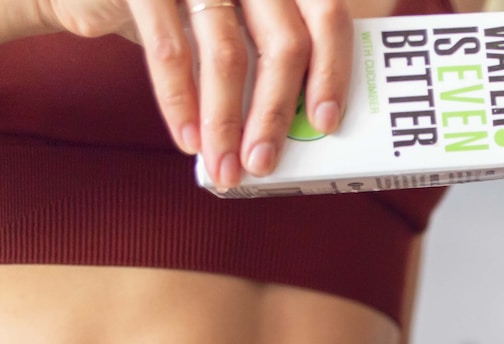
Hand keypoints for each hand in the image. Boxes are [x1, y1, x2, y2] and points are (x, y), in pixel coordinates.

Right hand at [41, 0, 351, 188]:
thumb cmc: (181, 11)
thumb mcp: (235, 20)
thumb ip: (268, 55)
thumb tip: (300, 128)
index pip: (327, 15)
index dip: (333, 71)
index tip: (326, 123)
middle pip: (284, 41)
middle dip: (276, 113)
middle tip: (264, 164)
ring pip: (228, 54)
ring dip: (227, 122)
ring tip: (225, 167)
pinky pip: (170, 50)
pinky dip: (181, 102)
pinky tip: (189, 141)